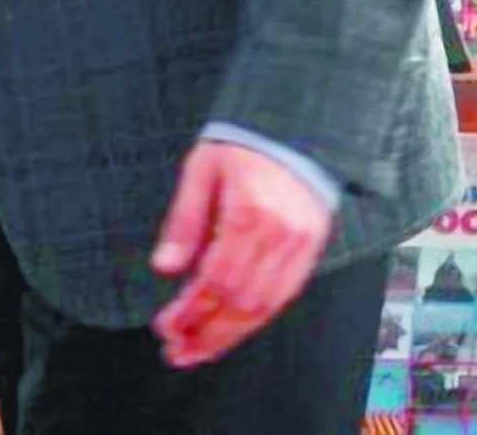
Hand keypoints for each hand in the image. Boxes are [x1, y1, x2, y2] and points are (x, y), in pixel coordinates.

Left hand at [150, 140, 332, 368]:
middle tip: (177, 351)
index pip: (216, 278)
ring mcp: (301, 244)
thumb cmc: (244, 143)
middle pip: (240, 302)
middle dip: (206, 334)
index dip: (190, 311)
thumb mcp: (202, 169)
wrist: (295, 126)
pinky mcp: (312, 249)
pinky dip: (255, 319)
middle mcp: (280, 233)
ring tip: (198, 350)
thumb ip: (184, 220)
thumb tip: (164, 268)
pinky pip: (283, 296)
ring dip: (228, 336)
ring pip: (264, 307)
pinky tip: (231, 329)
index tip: (165, 328)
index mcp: (249, 210)